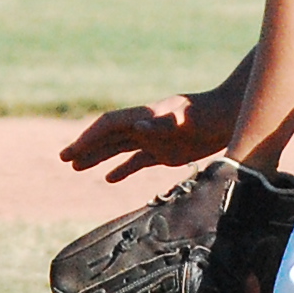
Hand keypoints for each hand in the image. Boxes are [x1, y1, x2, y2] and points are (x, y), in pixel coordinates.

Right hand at [60, 91, 232, 182]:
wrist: (230, 117)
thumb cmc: (209, 114)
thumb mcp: (185, 118)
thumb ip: (161, 124)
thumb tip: (136, 126)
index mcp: (144, 115)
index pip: (108, 125)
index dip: (89, 137)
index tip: (72, 151)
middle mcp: (144, 126)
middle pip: (108, 137)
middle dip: (86, 146)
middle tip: (63, 158)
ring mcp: (154, 139)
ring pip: (118, 148)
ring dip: (98, 157)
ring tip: (76, 166)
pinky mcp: (166, 152)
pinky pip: (138, 161)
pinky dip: (122, 169)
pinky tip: (108, 178)